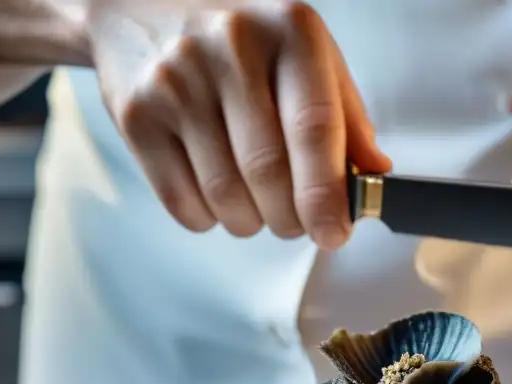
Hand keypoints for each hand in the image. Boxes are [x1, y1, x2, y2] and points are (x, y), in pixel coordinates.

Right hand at [86, 1, 390, 247]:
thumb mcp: (306, 56)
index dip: (325, 194)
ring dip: (250, 222)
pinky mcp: (137, 114)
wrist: (142, 6)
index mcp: (289, 31)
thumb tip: (374, 177)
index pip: (313, 128)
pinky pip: (182, 201)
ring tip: (256, 207)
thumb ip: (345, 117)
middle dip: (290, 218)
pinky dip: (208, 218)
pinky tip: (216, 197)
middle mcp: (230, 48)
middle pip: (267, 172)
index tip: (333, 233)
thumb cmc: (242, 39)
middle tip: (297, 224)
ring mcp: (177, 80)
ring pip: (225, 195)